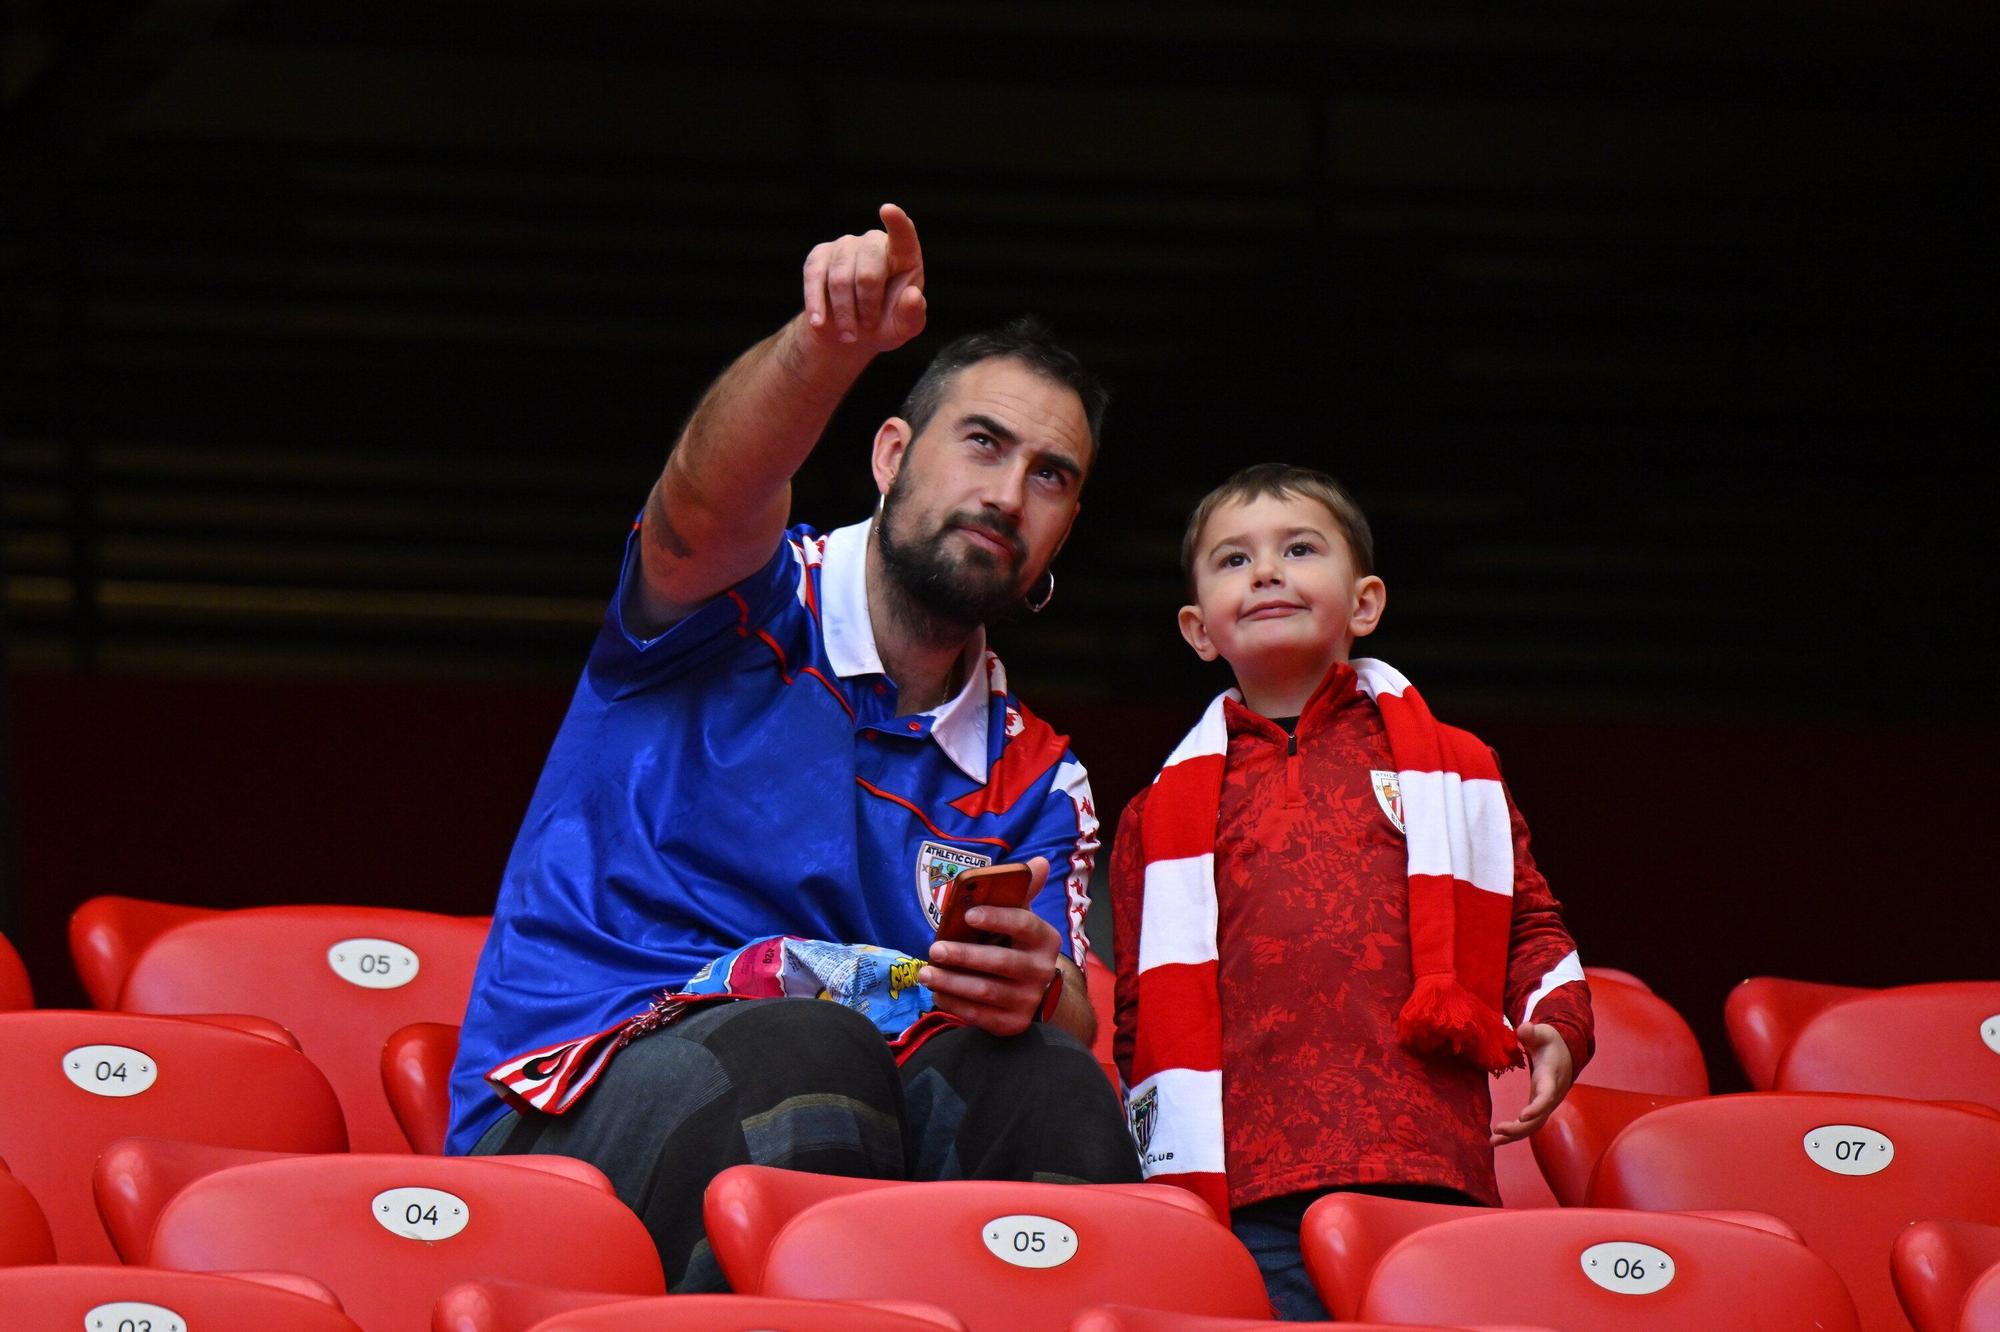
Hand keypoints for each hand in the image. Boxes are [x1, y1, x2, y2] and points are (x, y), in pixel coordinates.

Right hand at [801, 202, 926, 352]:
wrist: (849, 331)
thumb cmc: (884, 324)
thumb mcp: (903, 327)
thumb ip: (913, 315)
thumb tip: (913, 295)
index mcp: (903, 255)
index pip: (903, 235)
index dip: (896, 223)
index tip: (888, 210)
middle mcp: (874, 242)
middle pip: (867, 273)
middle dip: (866, 307)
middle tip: (867, 328)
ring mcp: (845, 246)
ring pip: (840, 280)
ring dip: (844, 313)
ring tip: (849, 334)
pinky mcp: (820, 255)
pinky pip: (815, 278)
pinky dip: (817, 304)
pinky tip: (820, 322)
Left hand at [921, 856, 1057, 1036]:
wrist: (1039, 995)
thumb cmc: (1019, 947)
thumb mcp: (1023, 918)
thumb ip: (1023, 891)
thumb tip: (1038, 862)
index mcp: (1045, 939)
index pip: (1023, 924)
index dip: (996, 918)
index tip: (967, 914)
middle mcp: (1042, 971)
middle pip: (1001, 962)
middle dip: (965, 956)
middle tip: (934, 949)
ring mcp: (1029, 1000)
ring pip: (986, 992)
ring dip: (952, 982)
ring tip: (925, 973)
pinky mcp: (1014, 1024)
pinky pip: (980, 1015)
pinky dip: (955, 1004)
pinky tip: (937, 992)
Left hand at [1490, 1022, 1575, 1144]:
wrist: (1565, 1054)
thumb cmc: (1550, 1042)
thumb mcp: (1544, 1033)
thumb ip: (1532, 1032)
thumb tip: (1523, 1028)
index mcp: (1551, 1077)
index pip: (1547, 1095)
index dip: (1537, 1107)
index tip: (1523, 1116)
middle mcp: (1551, 1095)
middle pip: (1539, 1118)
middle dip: (1520, 1128)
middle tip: (1498, 1131)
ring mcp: (1545, 1104)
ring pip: (1534, 1126)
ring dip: (1514, 1136)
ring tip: (1493, 1141)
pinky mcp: (1538, 1107)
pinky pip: (1528, 1125)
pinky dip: (1514, 1133)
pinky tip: (1496, 1139)